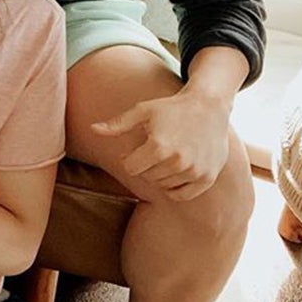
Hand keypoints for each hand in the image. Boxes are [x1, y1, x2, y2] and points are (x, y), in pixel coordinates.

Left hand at [91, 87, 231, 200]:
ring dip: (161, 174)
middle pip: (147, 177)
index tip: (136, 149)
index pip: (131, 168)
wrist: (209, 107)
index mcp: (158, 147)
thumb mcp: (143, 111)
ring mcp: (194, 171)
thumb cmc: (171, 108)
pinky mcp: (206, 178)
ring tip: (167, 155)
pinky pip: (182, 195)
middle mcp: (177, 162)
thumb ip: (118, 124)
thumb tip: (92, 129)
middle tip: (154, 149)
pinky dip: (175, 187)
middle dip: (146, 165)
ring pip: (163, 186)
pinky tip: (175, 171)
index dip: (130, 158)